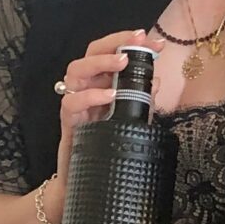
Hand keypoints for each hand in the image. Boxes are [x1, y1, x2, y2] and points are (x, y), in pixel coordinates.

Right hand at [54, 30, 151, 188]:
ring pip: (75, 70)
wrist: (86, 182)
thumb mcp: (131, 120)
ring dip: (100, 63)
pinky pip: (71, 103)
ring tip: (123, 63)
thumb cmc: (108, 147)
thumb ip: (142, 100)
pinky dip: (90, 96)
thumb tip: (157, 80)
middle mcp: (85, 88)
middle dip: (115, 43)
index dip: (128, 43)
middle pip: (90, 52)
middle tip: (137, 40)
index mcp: (101, 83)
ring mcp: (74, 104)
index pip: (109, 53)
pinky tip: (109, 96)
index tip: (152, 41)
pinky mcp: (68, 123)